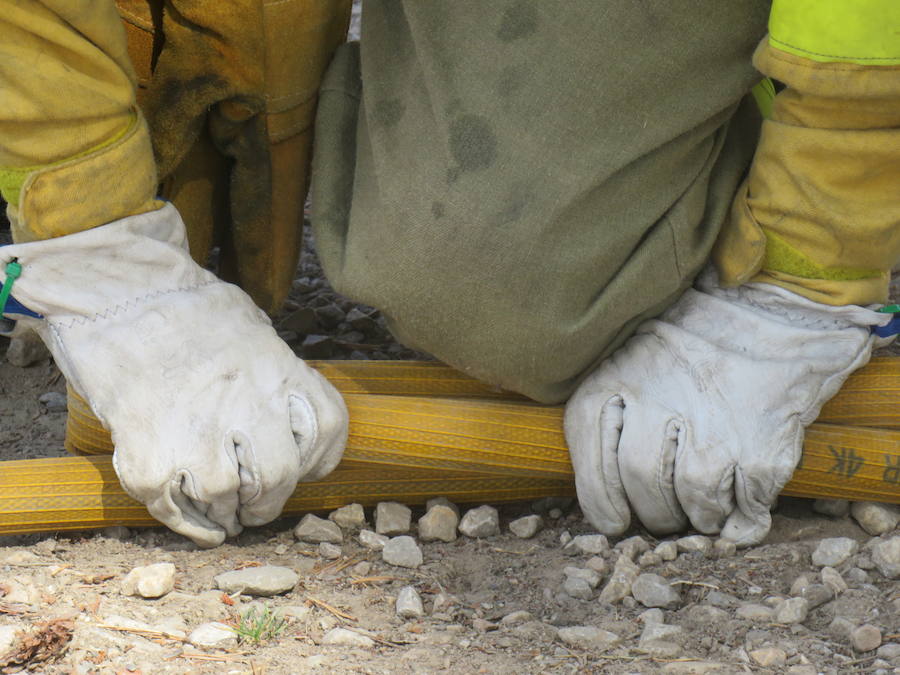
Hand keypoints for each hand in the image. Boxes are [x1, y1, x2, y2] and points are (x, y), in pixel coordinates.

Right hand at [1, 204, 347, 546]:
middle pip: (279, 477)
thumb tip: (292, 410)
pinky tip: (203, 526)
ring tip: (226, 512)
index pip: (326, 430)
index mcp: (278, 371)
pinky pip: (176, 511)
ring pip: (228, 500)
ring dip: (229, 513)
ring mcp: (196, 437)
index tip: (303, 467)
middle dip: (271, 499)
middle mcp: (246, 407)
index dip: (318, 458)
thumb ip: (278, 369)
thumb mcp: (253, 327)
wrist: (112, 298)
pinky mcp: (149, 460)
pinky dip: (192, 526)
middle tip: (260, 504)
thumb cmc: (185, 309)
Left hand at [564, 269, 889, 545]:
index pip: (593, 464)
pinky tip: (741, 505)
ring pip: (693, 502)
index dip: (601, 502)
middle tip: (665, 512)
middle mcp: (658, 404)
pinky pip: (745, 508)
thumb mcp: (627, 358)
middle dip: (654, 512)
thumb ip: (609, 414)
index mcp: (615, 381)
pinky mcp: (762, 448)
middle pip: (643, 486)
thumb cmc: (690, 342)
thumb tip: (606, 494)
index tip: (614, 521)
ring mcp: (713, 427)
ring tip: (704, 503)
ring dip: (699, 516)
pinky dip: (742, 519)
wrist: (772, 307)